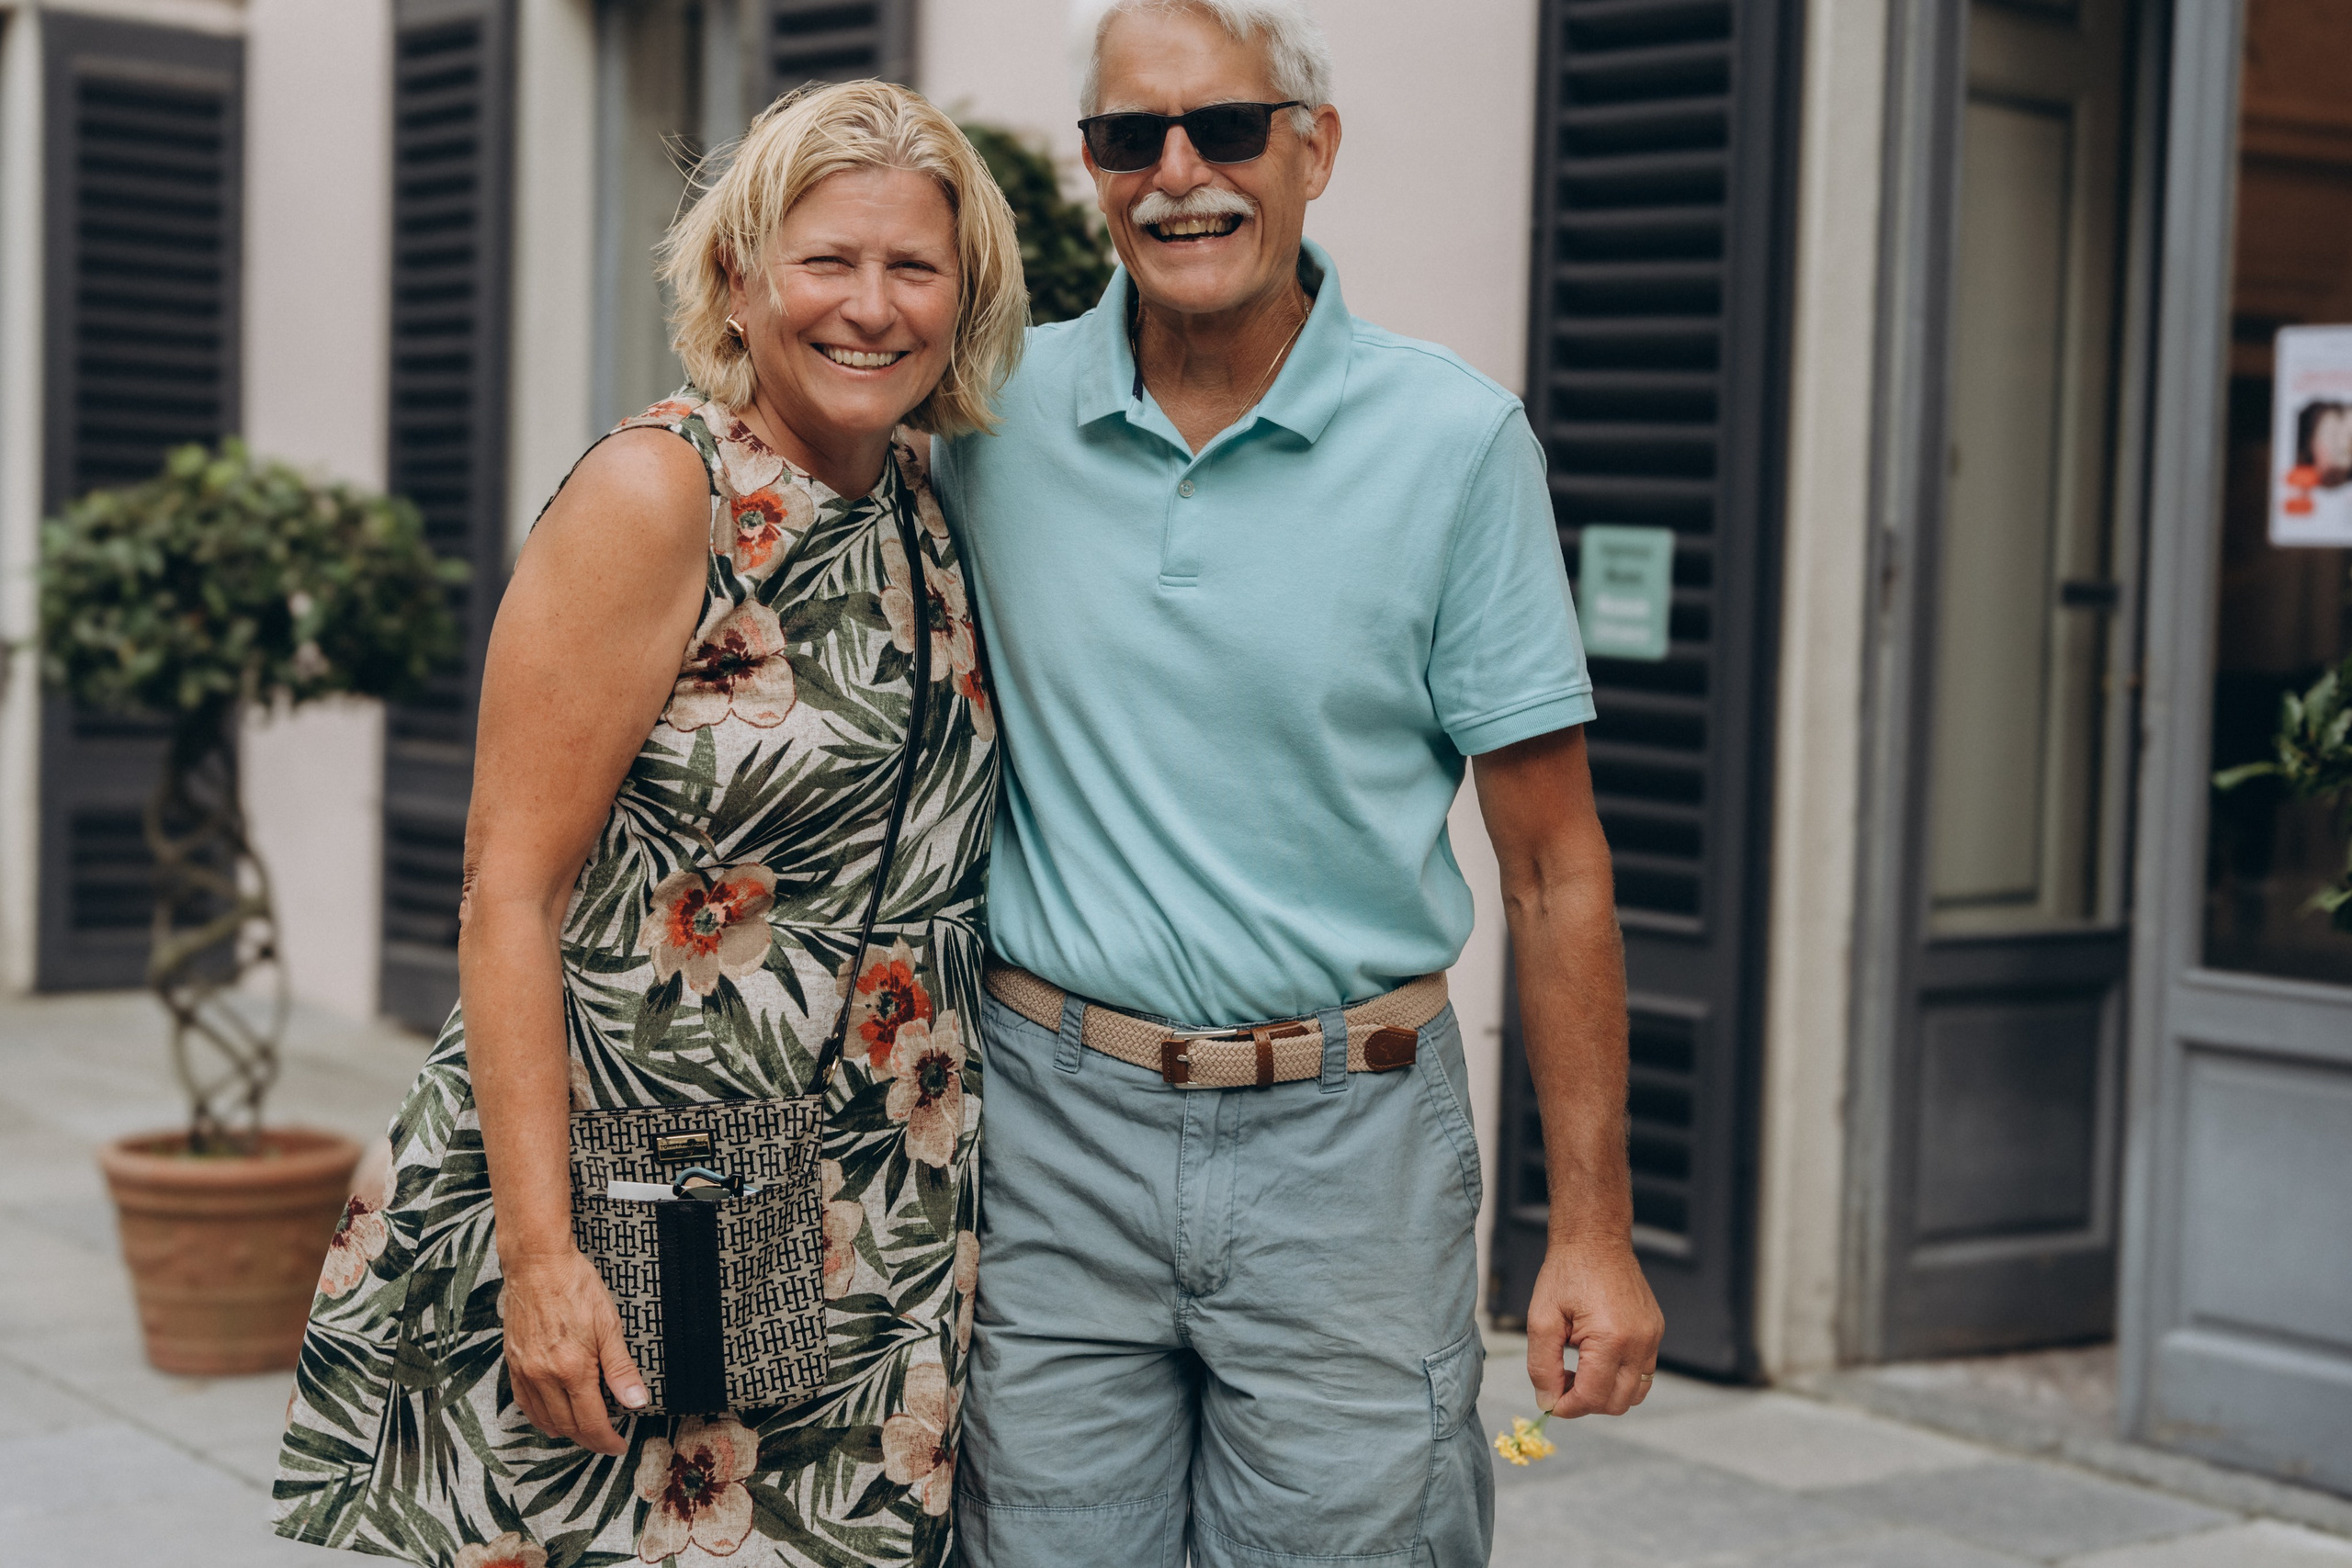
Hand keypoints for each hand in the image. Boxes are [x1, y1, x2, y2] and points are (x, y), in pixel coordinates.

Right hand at [501, 1249, 647, 1453]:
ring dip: (565, 1432)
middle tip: (607, 1440)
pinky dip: (539, 1417)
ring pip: (544, 1420)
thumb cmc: (575, 1287)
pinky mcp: (513, 1363)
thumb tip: (637, 1401)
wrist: (537, 1264)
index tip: (619, 1445)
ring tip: (585, 1431)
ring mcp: (525, 1371)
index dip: (607, 1440)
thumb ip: (621, 1369)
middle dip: (589, 1439)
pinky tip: (552, 1417)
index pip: (591, 1422)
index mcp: (572, 1369)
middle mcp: (544, 1376)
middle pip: (567, 1426)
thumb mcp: (610, 1326)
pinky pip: (524, 1403)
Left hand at [1527, 1234, 1663, 1417]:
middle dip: (1585, 1403)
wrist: (1595, 1239)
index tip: (1548, 1401)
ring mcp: (1653, 1338)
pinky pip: (1643, 1373)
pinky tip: (1595, 1360)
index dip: (1566, 1407)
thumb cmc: (1566, 1274)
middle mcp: (1640, 1343)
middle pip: (1617, 1403)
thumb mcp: (1541, 1319)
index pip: (1592, 1397)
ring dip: (1605, 1394)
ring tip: (1578, 1372)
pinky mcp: (1655, 1332)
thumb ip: (1541, 1366)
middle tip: (1560, 1383)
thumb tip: (1547, 1402)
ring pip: (1634, 1394)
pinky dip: (1619, 1378)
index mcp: (1611, 1339)